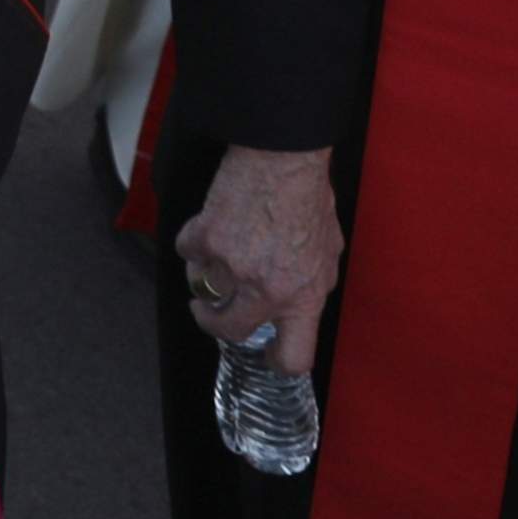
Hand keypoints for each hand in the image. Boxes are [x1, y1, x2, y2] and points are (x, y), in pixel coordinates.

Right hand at [174, 144, 342, 373]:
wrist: (284, 158)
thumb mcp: (330, 253)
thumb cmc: (309, 198)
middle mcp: (267, 289)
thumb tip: (296, 301)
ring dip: (202, 275)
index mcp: (303, 296)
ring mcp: (233, 266)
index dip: (276, 360)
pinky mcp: (206, 238)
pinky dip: (193, 240)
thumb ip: (311, 284)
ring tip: (212, 255)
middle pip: (229, 331)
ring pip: (200, 289)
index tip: (264, 351)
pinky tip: (207, 226)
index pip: (293, 357)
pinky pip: (187, 250)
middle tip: (210, 311)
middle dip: (215, 323)